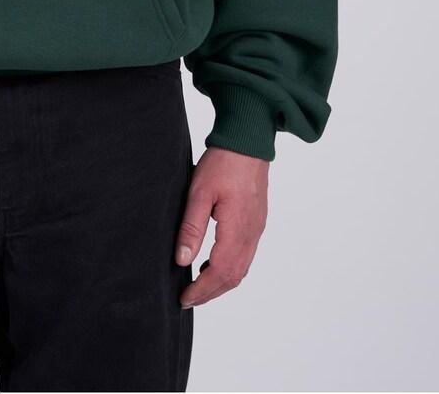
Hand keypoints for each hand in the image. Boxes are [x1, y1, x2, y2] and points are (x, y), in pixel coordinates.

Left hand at [175, 145, 268, 307]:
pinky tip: (213, 263)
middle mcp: (251, 234)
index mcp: (237, 229)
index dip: (202, 290)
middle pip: (234, 277)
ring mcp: (257, 229)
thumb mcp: (199, 192)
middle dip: (210, 292)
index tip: (184, 298)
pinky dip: (230, 268)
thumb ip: (191, 228)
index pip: (220, 272)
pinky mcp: (257, 222)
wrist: (248, 141)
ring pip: (242, 269)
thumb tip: (181, 260)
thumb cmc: (223, 162)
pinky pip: (246, 255)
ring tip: (198, 285)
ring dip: (221, 282)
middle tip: (188, 298)